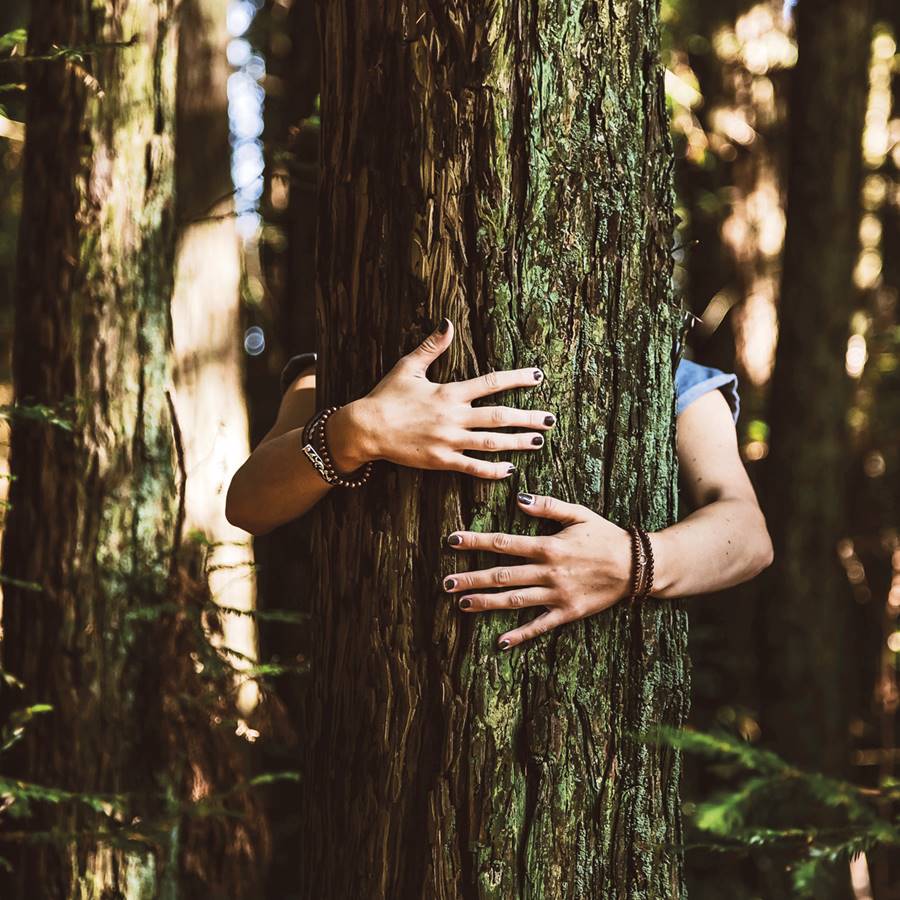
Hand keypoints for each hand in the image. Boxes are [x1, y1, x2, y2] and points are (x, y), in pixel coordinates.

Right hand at [346, 318, 555, 479]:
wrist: (366, 429)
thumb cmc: (386, 396)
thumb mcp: (408, 366)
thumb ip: (432, 346)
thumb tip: (448, 323)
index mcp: (449, 393)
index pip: (491, 383)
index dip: (517, 379)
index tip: (538, 376)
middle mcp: (453, 417)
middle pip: (499, 416)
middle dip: (527, 417)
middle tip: (550, 419)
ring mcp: (448, 441)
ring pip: (491, 443)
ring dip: (517, 442)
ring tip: (538, 441)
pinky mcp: (441, 461)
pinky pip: (471, 467)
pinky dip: (492, 470)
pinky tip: (509, 470)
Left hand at [442, 492, 634, 648]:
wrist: (637, 566)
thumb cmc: (605, 536)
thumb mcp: (579, 514)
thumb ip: (548, 506)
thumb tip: (519, 499)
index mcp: (548, 546)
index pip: (504, 543)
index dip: (476, 541)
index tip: (452, 541)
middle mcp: (548, 572)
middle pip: (502, 575)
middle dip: (471, 578)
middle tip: (445, 583)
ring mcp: (557, 595)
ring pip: (514, 601)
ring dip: (486, 603)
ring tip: (462, 604)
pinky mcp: (568, 613)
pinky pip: (540, 626)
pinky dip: (520, 635)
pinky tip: (500, 642)